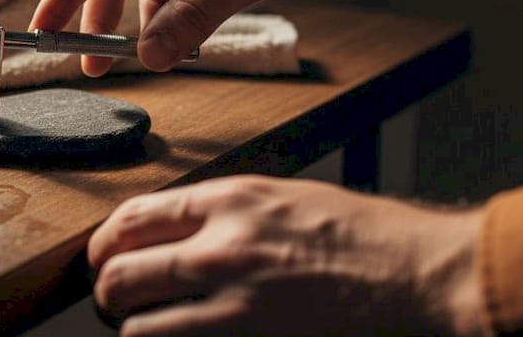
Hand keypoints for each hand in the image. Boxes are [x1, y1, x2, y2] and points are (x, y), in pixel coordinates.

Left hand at [89, 176, 486, 336]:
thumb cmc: (366, 236)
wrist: (418, 275)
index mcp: (231, 201)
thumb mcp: (285, 199)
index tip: (103, 257)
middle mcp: (222, 247)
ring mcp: (234, 302)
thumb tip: (176, 230)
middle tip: (115, 299)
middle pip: (119, 274)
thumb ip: (225, 212)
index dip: (105, 243)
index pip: (132, 217)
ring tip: (146, 326)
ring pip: (136, 325)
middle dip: (108, 291)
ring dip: (135, 328)